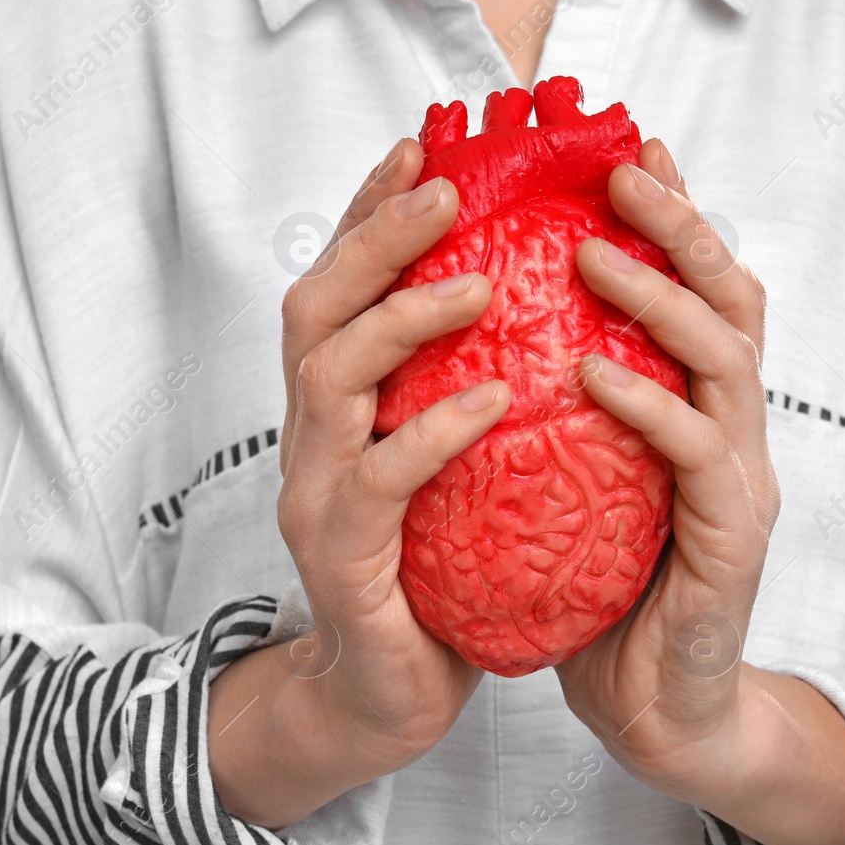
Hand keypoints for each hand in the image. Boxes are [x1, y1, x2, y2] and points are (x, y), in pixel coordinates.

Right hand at [208, 138, 509, 827]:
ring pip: (331, 378)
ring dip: (402, 317)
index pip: (342, 290)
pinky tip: (489, 400)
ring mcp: (315, 497)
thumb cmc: (433, 575)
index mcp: (338, 412)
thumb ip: (461, 396)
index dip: (372, 215)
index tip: (422, 147)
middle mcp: (311, 440)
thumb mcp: (448, 470)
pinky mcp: (342, 558)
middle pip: (317, 309)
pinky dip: (432, 429)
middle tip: (445, 182)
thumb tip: (534, 314)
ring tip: (475, 281)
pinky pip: (379, 480)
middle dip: (377, 236)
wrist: (386, 698)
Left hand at [554, 142, 844, 844]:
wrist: (653, 711)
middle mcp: (734, 431)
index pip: (697, 293)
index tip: (625, 150)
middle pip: (732, 300)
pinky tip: (596, 374)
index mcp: (701, 411)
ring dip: (661, 297)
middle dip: (682, 224)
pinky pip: (696, 455)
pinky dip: (648, 404)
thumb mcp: (583, 482)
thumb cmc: (608, 593)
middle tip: (626, 165)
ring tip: (597, 252)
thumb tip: (491, 343)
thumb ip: (564, 417)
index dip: (672, 219)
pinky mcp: (733, 539)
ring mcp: (743, 481)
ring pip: (725, 360)